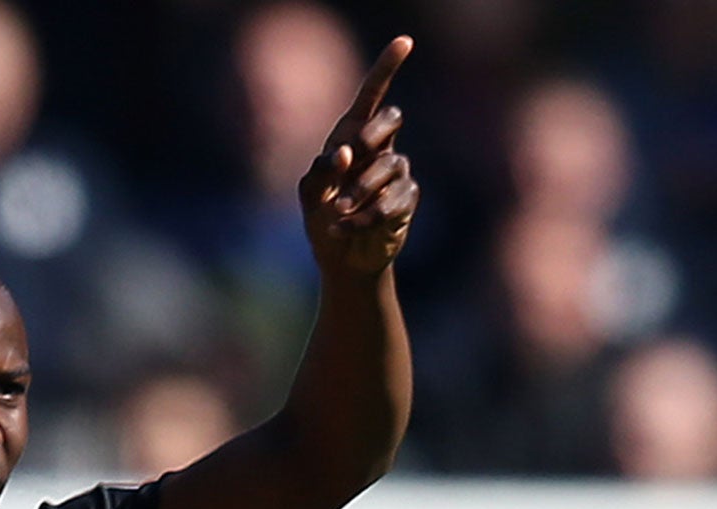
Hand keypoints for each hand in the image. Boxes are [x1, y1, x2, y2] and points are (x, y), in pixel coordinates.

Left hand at [299, 36, 417, 275]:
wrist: (341, 258)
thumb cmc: (322, 220)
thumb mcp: (310, 196)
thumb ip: (320, 172)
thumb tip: (345, 152)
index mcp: (352, 139)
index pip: (372, 97)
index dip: (387, 68)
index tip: (405, 41)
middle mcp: (378, 150)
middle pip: (391, 118)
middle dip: (372, 133)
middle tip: (351, 153)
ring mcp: (396, 174)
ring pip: (389, 165)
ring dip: (360, 190)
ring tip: (340, 212)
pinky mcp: (406, 200)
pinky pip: (394, 200)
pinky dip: (367, 215)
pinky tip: (348, 227)